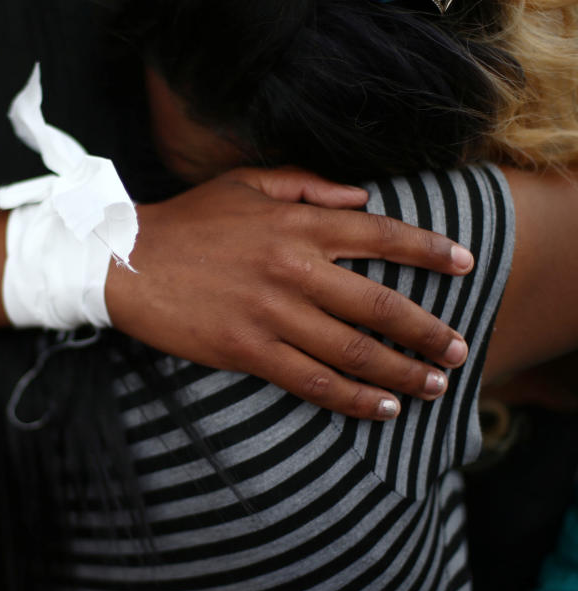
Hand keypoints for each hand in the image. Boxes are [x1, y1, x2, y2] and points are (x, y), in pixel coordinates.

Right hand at [106, 168, 473, 420]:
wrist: (125, 260)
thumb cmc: (188, 219)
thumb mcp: (246, 183)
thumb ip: (306, 183)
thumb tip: (361, 196)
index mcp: (296, 222)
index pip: (379, 234)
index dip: (429, 251)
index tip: (464, 265)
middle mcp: (292, 267)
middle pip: (378, 304)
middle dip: (427, 329)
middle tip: (459, 349)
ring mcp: (270, 311)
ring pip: (351, 350)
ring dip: (401, 371)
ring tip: (433, 385)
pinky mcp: (246, 349)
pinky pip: (309, 379)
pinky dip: (351, 397)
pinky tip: (380, 408)